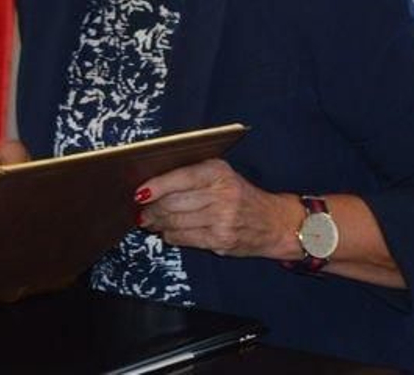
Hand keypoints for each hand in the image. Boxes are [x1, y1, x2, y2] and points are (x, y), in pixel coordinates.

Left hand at [134, 158, 300, 259]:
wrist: (275, 222)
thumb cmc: (240, 195)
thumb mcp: (221, 174)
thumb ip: (190, 175)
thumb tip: (150, 186)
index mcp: (218, 172)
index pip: (179, 178)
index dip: (155, 186)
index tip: (138, 192)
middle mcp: (222, 194)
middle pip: (173, 202)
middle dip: (151, 208)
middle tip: (141, 209)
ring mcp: (223, 219)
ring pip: (175, 221)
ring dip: (157, 223)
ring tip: (149, 221)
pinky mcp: (221, 240)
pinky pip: (185, 238)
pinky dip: (171, 236)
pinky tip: (167, 232)